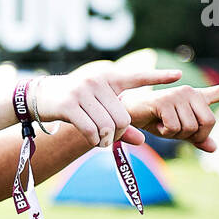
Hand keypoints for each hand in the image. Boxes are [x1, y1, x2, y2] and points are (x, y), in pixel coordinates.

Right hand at [32, 69, 183, 148]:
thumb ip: (120, 121)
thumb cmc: (73, 102)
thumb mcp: (97, 107)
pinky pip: (91, 129)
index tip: (179, 76)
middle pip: (122, 116)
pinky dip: (95, 140)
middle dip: (120, 132)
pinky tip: (94, 141)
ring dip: (107, 139)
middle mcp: (96, 81)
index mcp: (107, 78)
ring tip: (102, 141)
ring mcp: (82, 92)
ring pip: (107, 124)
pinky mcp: (68, 105)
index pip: (137, 77)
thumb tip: (142, 141)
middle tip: (112, 138)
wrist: (39, 96)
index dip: (158, 77)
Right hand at [122, 74, 218, 152]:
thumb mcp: (178, 132)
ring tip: (161, 123)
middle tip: (174, 130)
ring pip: (191, 128)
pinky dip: (164, 132)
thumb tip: (214, 148)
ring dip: (175, 134)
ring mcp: (178, 94)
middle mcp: (190, 92)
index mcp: (196, 99)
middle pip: (209, 123)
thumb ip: (196, 138)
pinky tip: (155, 122)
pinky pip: (175, 128)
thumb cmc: (154, 121)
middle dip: (193, 135)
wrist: (128, 114)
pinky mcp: (166, 100)